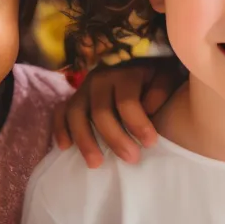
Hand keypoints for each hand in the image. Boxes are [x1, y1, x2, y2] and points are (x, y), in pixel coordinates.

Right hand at [53, 58, 183, 167]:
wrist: (137, 59)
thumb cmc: (154, 75)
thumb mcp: (165, 78)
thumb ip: (159, 92)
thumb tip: (147, 110)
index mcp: (125, 74)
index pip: (127, 102)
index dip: (138, 124)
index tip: (151, 143)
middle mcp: (100, 79)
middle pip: (100, 112)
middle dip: (115, 138)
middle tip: (131, 158)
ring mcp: (84, 88)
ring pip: (76, 114)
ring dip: (84, 140)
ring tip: (96, 164)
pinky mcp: (74, 96)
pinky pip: (60, 112)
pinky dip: (59, 128)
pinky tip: (64, 147)